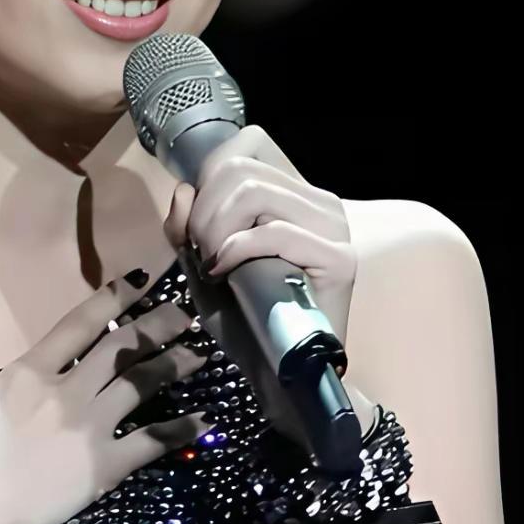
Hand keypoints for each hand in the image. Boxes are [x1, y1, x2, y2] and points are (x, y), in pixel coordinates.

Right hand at [0, 274, 210, 523]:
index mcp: (24, 372)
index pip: (78, 323)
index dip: (111, 298)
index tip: (139, 283)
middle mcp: (63, 391)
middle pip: (121, 347)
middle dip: (158, 326)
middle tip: (186, 314)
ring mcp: (86, 429)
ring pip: (142, 384)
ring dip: (175, 366)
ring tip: (201, 355)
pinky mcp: (101, 469)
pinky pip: (150, 443)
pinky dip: (180, 431)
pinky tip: (205, 422)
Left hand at [162, 124, 357, 349]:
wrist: (280, 376)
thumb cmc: (246, 322)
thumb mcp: (202, 267)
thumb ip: (187, 228)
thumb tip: (184, 188)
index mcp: (293, 197)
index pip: (247, 146)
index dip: (208, 176)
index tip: (200, 224)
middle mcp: (319, 203)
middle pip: (240, 170)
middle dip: (203, 212)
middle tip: (203, 254)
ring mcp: (333, 228)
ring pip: (254, 192)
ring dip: (216, 229)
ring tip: (215, 265)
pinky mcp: (339, 259)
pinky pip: (274, 232)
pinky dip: (237, 249)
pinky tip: (225, 273)